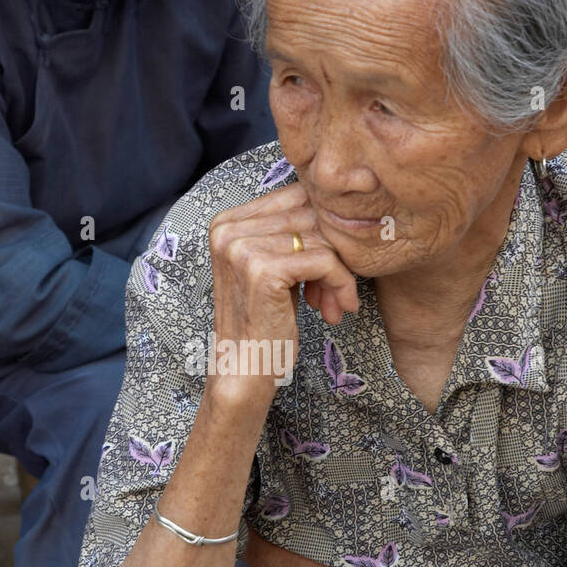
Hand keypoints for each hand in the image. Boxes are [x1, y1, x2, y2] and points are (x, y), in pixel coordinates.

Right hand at [206, 183, 358, 405]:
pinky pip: (325, 261)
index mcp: (226, 221)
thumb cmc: (264, 322)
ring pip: (322, 238)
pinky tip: (336, 310)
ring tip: (335, 303)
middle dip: (335, 251)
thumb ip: (290, 232)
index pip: (296, 196)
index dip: (324, 227)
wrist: (245, 371)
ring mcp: (242, 247)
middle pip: (310, 214)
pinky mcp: (263, 270)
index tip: (329, 265)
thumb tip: (336, 203)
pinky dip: (341, 285)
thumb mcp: (273, 267)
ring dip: (340, 273)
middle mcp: (228, 228)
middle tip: (337, 289)